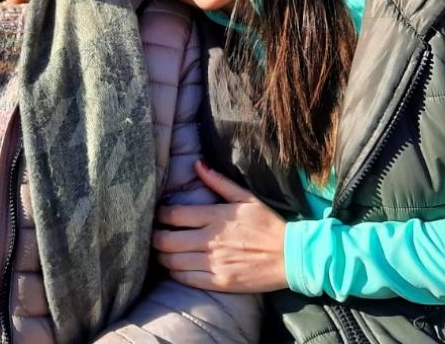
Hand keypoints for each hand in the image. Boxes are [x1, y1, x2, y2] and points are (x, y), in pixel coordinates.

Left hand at [151, 160, 287, 292]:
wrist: (291, 256)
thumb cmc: (268, 225)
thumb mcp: (246, 198)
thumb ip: (219, 182)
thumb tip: (197, 164)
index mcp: (216, 217)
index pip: (174, 215)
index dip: (159, 215)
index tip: (157, 215)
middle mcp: (211, 240)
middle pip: (166, 240)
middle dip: (154, 237)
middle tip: (153, 235)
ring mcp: (214, 263)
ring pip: (172, 261)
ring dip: (161, 256)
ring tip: (161, 251)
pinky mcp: (219, 282)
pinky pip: (186, 278)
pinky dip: (174, 272)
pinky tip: (175, 266)